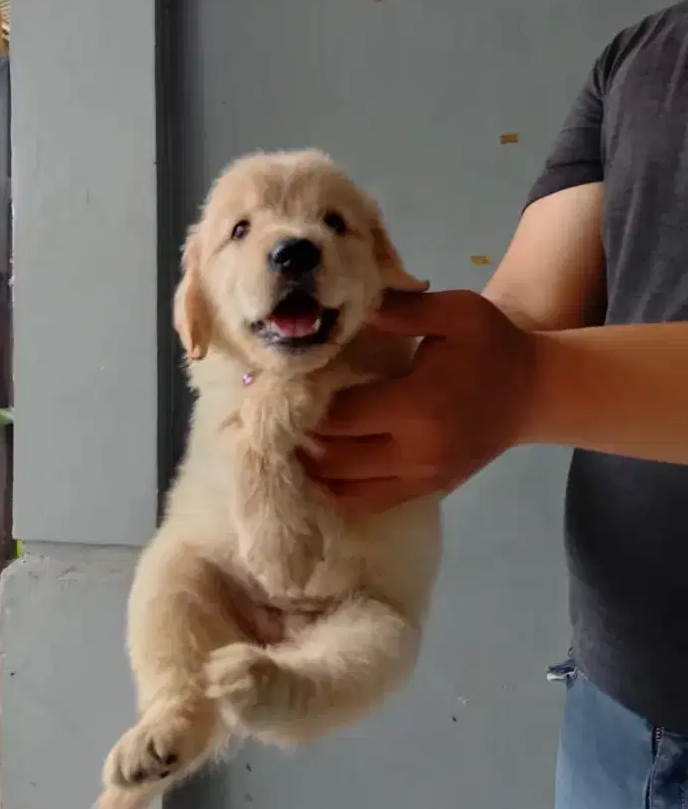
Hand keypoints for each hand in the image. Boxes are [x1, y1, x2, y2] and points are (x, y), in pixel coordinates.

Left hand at [306, 290, 537, 510]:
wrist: (535, 392)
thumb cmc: (493, 346)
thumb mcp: (456, 312)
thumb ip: (400, 310)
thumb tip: (347, 307)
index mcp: (419, 405)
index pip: (341, 414)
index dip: (306, 402)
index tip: (283, 383)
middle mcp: (415, 452)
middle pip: (334, 456)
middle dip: (300, 436)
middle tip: (274, 412)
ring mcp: (421, 478)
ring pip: (345, 486)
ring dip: (313, 466)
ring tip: (289, 437)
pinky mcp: (425, 491)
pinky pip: (367, 501)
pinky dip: (336, 489)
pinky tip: (316, 467)